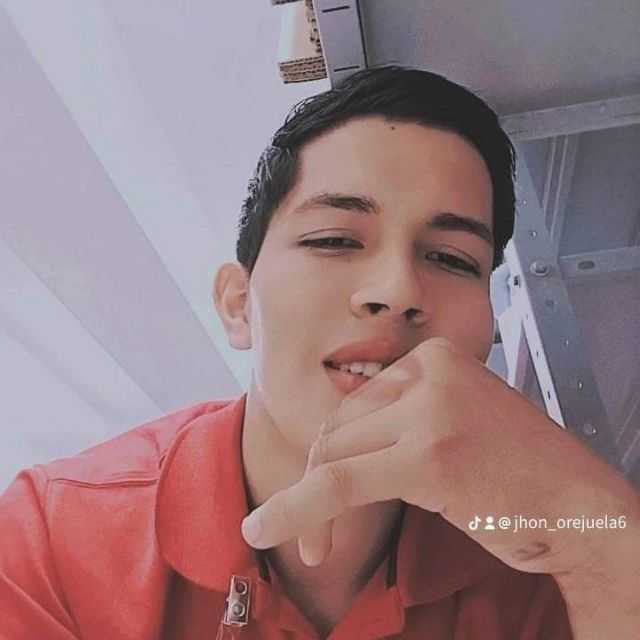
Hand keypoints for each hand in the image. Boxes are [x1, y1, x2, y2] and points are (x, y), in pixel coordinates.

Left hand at [241, 337, 638, 577]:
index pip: (356, 402)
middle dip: (320, 480)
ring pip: (333, 452)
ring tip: (311, 545)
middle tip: (316, 531)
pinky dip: (296, 508)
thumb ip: (399, 417)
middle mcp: (430, 372)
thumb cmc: (515, 472)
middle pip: (341, 425)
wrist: (580, 508)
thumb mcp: (452, 422)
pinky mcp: (427, 456)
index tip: (323, 494)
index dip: (334, 452)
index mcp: (434, 357)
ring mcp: (431, 411)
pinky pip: (339, 482)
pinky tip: (265, 527)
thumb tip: (335, 438)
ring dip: (310, 504)